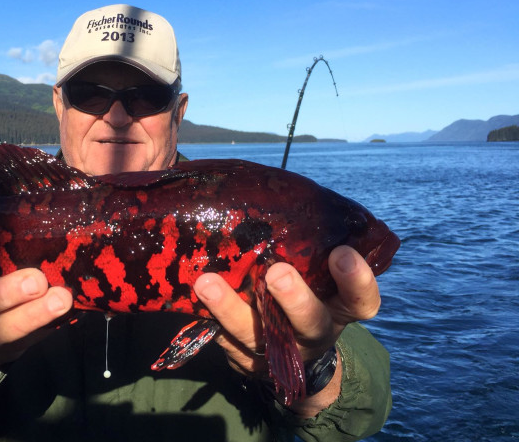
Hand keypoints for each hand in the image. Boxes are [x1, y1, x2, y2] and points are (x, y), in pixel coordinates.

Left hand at [193, 245, 380, 416]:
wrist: (291, 351)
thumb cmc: (305, 289)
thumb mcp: (318, 273)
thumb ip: (309, 246)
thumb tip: (279, 191)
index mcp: (340, 308)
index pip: (361, 300)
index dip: (357, 280)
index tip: (342, 253)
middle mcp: (314, 333)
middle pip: (310, 323)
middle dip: (294, 299)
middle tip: (276, 272)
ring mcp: (279, 353)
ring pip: (256, 335)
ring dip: (229, 309)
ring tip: (205, 283)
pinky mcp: (246, 361)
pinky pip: (225, 342)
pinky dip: (208, 320)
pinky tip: (190, 299)